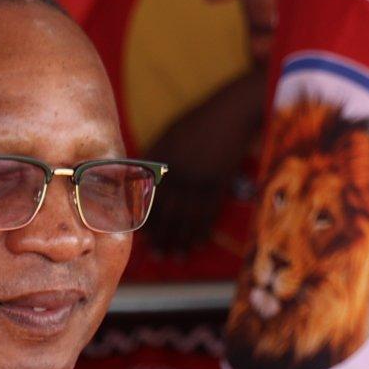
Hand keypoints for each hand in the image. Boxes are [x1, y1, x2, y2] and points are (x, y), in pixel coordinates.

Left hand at [143, 68, 268, 256]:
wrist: (232, 112)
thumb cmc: (198, 122)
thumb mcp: (168, 136)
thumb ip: (153, 161)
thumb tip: (137, 186)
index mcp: (159, 161)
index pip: (145, 198)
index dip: (143, 219)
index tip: (140, 237)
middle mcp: (176, 173)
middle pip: (165, 212)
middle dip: (160, 236)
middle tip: (156, 254)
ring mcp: (198, 179)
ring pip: (186, 217)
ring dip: (180, 240)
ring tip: (175, 256)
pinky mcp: (218, 182)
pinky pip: (207, 212)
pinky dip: (202, 230)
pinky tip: (197, 243)